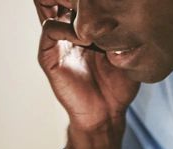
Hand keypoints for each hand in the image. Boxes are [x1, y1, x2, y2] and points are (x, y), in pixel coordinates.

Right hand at [34, 2, 138, 130]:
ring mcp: (56, 41)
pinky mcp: (48, 56)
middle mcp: (66, 29)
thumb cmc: (120, 84)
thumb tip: (124, 5)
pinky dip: (66, 28)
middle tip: (88, 2)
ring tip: (85, 12)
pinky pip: (50, 29)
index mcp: (83, 25)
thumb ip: (120, 25)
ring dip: (66, 3)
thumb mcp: (125, 48)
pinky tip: (86, 39)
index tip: (105, 1)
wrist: (107, 113)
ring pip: (46, 4)